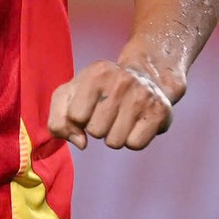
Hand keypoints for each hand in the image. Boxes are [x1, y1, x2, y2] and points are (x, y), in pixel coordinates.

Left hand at [48, 60, 176, 149]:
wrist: (147, 76)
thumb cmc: (99, 89)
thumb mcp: (70, 94)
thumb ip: (58, 120)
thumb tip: (81, 143)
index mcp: (96, 74)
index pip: (75, 116)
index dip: (79, 118)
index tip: (88, 107)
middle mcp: (121, 81)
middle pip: (96, 131)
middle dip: (97, 127)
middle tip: (108, 112)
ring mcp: (143, 96)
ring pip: (114, 141)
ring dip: (114, 136)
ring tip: (121, 118)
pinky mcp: (160, 112)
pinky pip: (135, 145)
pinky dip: (132, 140)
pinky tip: (135, 124)